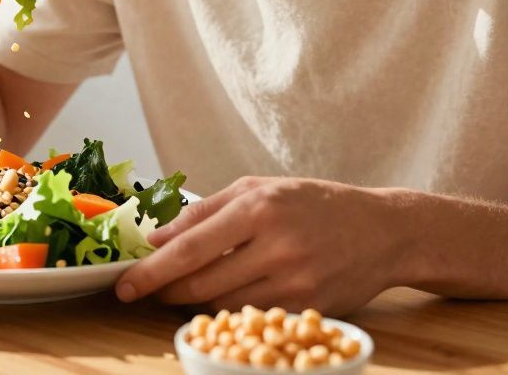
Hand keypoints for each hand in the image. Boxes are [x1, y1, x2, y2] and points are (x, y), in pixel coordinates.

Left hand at [115, 177, 406, 315]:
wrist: (384, 231)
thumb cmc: (313, 204)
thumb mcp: (258, 189)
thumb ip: (204, 212)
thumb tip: (156, 237)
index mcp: (259, 208)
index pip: (190, 248)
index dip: (151, 270)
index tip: (124, 284)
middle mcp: (277, 246)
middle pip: (201, 283)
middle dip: (165, 291)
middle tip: (145, 290)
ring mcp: (295, 281)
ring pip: (223, 305)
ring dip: (192, 304)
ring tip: (181, 291)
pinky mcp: (308, 307)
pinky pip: (252, 318)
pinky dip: (228, 313)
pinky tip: (220, 300)